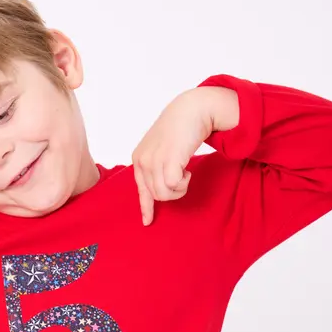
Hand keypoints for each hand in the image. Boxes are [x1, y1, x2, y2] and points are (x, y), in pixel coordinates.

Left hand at [131, 88, 214, 225]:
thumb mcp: (163, 148)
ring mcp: (153, 160)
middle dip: (171, 192)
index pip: (140, 189)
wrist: (192, 109)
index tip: (147, 222)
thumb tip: (158, 192)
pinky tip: (188, 170)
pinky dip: (183, 184)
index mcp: (138, 158)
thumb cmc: (181, 129)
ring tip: (186, 173)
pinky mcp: (167, 160)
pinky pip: (173, 187)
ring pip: (163, 194)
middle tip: (184, 176)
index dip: (145, 207)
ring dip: (179, 189)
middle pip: (155, 194)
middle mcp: (142, 160)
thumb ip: (157, 166)